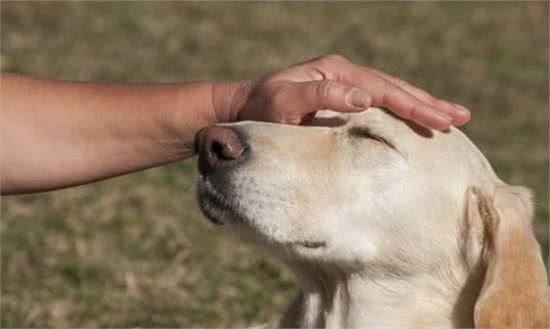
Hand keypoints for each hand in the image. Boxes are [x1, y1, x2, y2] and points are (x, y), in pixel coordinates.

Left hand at [230, 54, 469, 129]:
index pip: (383, 90)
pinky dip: (401, 111)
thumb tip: (364, 97)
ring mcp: (344, 84)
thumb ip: (320, 96)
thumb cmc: (261, 110)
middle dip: (428, 104)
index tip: (441, 120)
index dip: (413, 105)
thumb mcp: (284, 102)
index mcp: (336, 72)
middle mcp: (344, 74)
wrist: (243, 109)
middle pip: (395, 88)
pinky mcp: (341, 97)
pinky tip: (416, 119)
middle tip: (461, 118)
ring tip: (452, 117)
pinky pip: (378, 104)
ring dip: (421, 105)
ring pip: (391, 94)